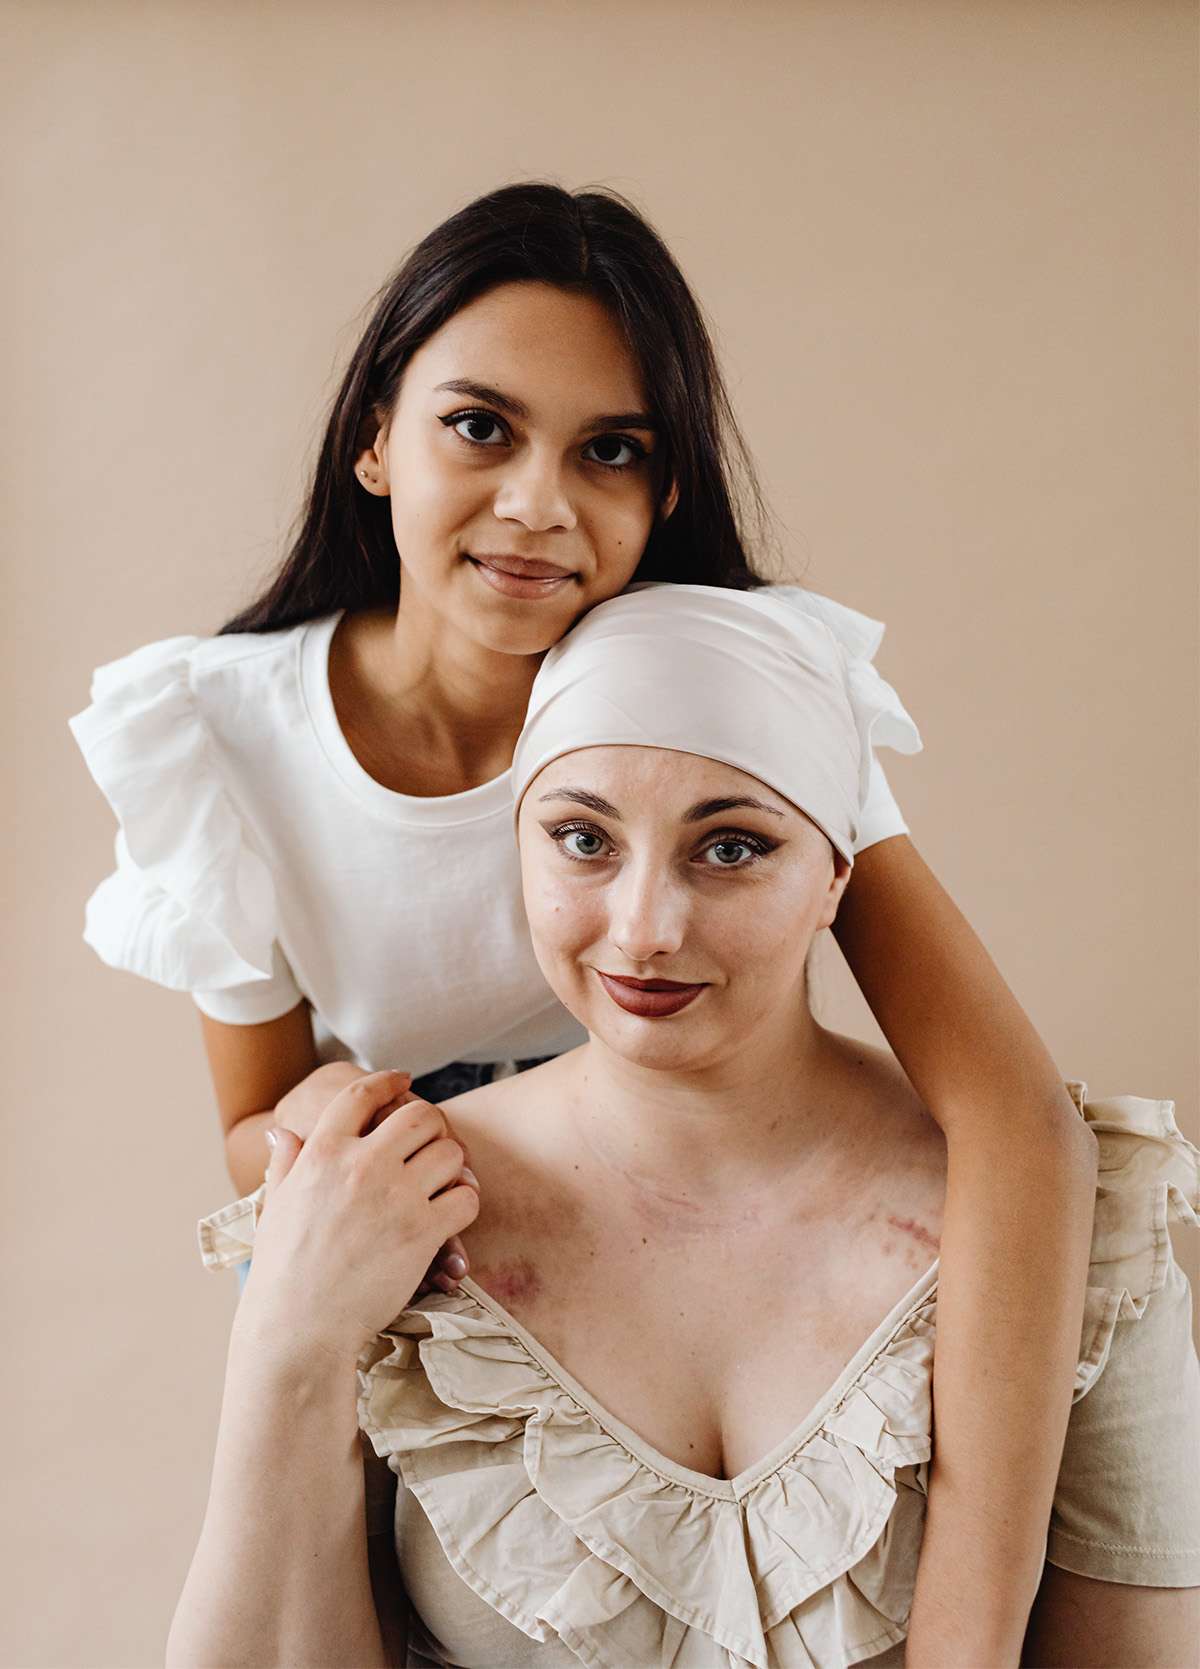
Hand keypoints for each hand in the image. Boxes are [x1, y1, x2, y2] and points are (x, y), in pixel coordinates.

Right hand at [273, 1062, 471, 1292]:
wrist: (298, 1327)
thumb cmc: (282, 1271)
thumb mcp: (276, 1205)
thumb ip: (286, 1162)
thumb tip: (281, 1131)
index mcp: (322, 1154)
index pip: (360, 1095)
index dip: (386, 1081)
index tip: (402, 1079)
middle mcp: (361, 1165)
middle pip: (420, 1115)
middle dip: (431, 1126)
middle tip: (431, 1145)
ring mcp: (395, 1197)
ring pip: (450, 1152)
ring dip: (453, 1164)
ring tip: (445, 1181)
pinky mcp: (422, 1232)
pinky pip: (466, 1197)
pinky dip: (466, 1201)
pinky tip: (452, 1213)